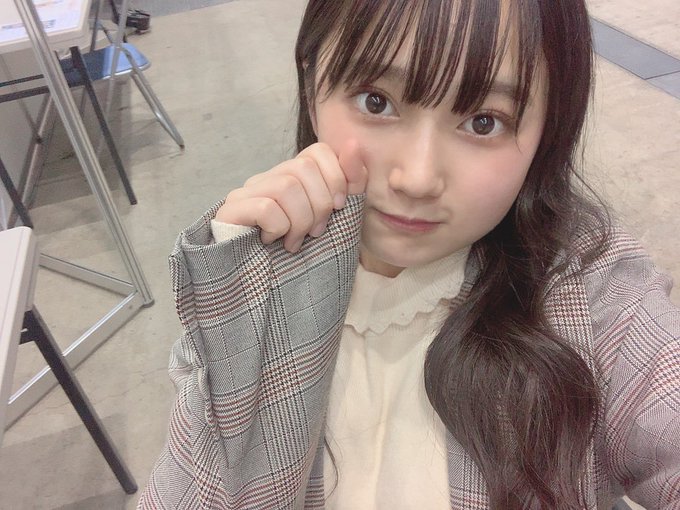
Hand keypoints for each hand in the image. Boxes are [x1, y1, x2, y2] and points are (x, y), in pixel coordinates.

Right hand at [215, 140, 366, 251]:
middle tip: (316, 232)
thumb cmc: (305, 255)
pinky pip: (266, 208)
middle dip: (320, 205)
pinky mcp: (229, 213)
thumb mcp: (337, 218)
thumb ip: (350, 182)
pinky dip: (279, 228)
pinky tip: (273, 242)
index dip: (336, 177)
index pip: (318, 151)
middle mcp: (266, 179)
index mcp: (291, 177)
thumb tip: (353, 144)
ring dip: (300, 221)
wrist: (270, 291)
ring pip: (286, 187)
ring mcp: (245, 194)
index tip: (339, 207)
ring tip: (295, 242)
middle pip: (303, 167)